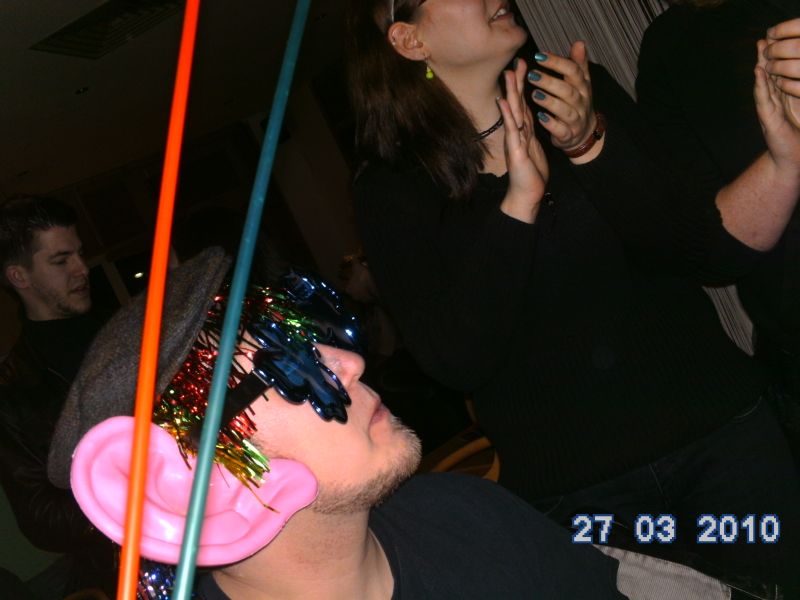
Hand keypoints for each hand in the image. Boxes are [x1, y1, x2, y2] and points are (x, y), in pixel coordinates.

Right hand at [497, 58, 548, 222]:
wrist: (527, 194)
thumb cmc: (531, 174)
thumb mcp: (534, 149)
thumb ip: (531, 134)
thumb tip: (530, 122)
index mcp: (524, 131)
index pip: (523, 103)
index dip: (523, 85)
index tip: (523, 66)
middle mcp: (517, 133)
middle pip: (516, 103)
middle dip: (517, 82)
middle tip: (516, 61)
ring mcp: (514, 140)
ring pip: (512, 112)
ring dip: (510, 93)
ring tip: (509, 74)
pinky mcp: (515, 150)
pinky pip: (512, 129)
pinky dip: (508, 115)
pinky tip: (504, 102)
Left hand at [528, 41, 595, 152]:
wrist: (584, 133)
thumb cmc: (577, 103)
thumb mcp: (580, 83)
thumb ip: (577, 64)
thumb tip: (579, 43)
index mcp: (583, 87)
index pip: (573, 71)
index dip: (557, 63)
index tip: (539, 56)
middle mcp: (581, 102)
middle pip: (568, 91)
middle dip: (550, 82)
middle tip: (532, 75)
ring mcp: (576, 120)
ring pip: (565, 111)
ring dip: (549, 102)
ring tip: (534, 94)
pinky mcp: (568, 135)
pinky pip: (561, 130)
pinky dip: (551, 125)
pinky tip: (540, 117)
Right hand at [755, 35, 799, 168]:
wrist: (792, 161)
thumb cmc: (798, 138)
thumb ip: (797, 97)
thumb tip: (797, 80)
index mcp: (783, 100)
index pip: (777, 76)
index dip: (775, 59)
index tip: (773, 41)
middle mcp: (774, 103)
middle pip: (769, 76)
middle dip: (766, 58)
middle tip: (763, 39)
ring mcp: (769, 111)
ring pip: (764, 84)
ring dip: (761, 67)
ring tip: (760, 50)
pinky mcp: (768, 120)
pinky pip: (763, 99)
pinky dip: (760, 85)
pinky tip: (759, 73)